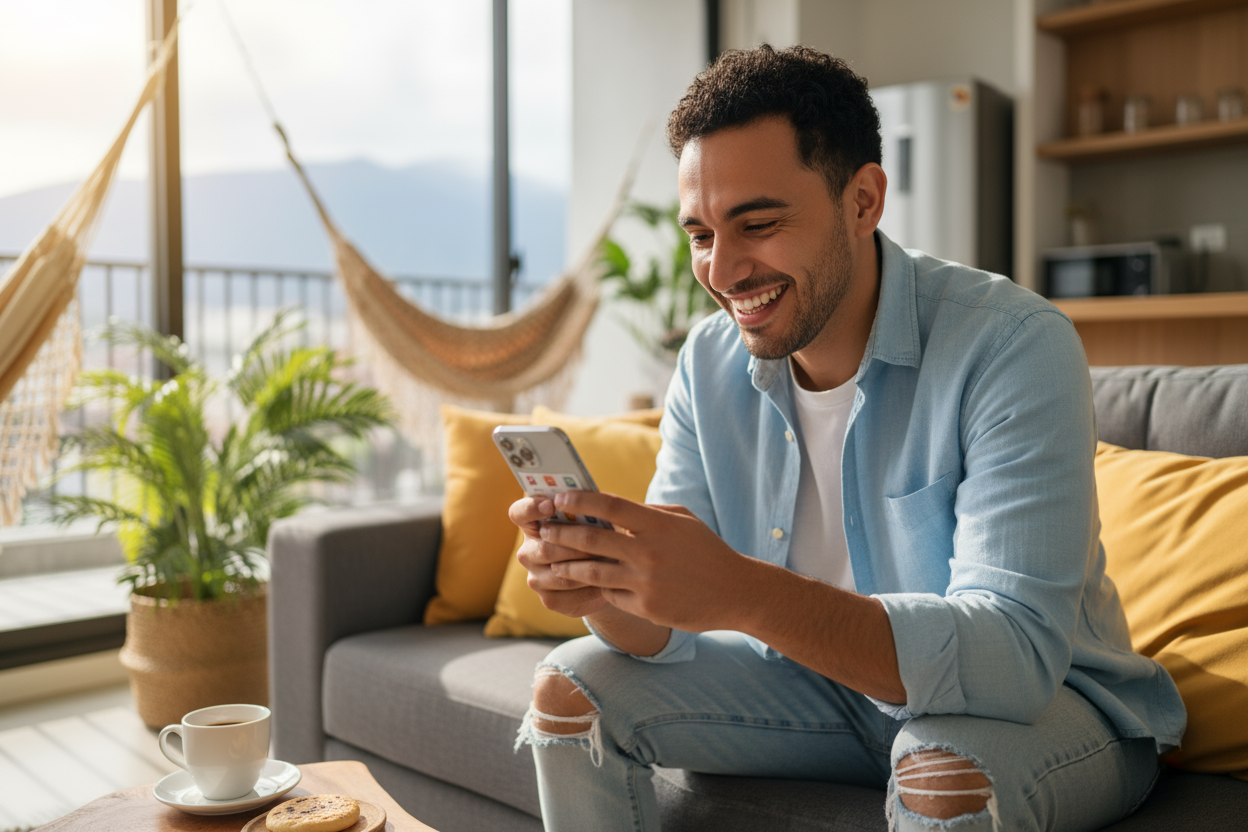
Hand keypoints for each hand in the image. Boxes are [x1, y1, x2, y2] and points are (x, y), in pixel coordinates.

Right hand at [508, 495, 609, 618]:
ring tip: (610, 561)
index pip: (519, 513)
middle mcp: (528, 551)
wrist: (607, 574)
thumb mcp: (592, 519)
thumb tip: (591, 501)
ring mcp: (535, 577)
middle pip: (544, 549)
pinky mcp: (549, 599)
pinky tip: (606, 582)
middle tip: (602, 541)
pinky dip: (590, 588)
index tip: (551, 505)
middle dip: (576, 546)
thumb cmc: (599, 536)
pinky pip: (568, 595)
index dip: (531, 508)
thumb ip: (585, 510)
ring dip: (586, 567)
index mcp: (534, 524)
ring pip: (559, 574)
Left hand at [541, 492, 751, 632]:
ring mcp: (646, 582)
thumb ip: (648, 513)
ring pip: (592, 572)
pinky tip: (589, 583)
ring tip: (552, 561)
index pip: (609, 506)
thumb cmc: (707, 551)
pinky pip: (611, 594)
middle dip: (561, 533)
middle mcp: (648, 552)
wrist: (736, 592)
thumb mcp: (683, 520)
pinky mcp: (646, 607)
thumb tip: (611, 509)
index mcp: (658, 525)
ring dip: (567, 565)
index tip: (559, 499)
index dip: (580, 502)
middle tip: (543, 530)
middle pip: (592, 539)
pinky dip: (599, 587)